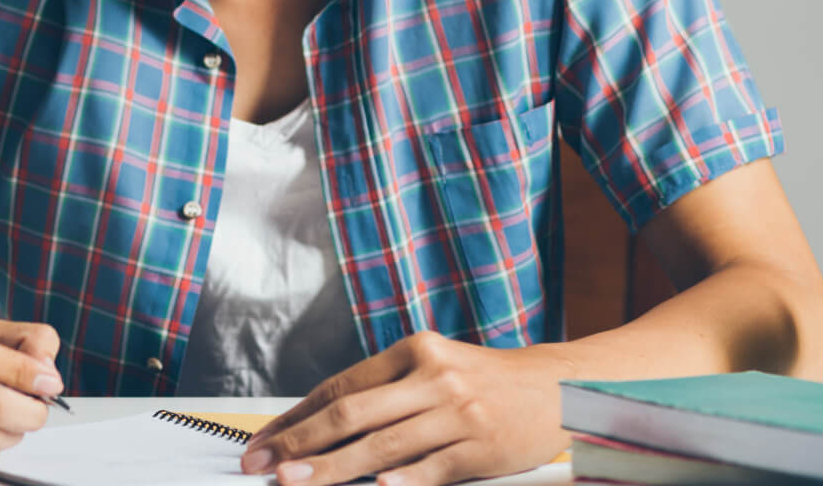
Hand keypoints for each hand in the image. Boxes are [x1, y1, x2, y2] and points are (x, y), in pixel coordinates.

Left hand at [238, 332, 571, 485]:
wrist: (558, 389)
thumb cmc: (484, 383)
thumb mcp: (433, 369)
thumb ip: (384, 393)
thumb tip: (319, 426)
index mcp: (413, 351)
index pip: (340, 386)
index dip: (297, 417)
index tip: (264, 441)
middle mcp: (433, 376)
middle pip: (352, 413)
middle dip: (301, 442)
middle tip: (264, 464)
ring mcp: (458, 412)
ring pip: (383, 445)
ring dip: (333, 467)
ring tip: (296, 481)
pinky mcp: (482, 445)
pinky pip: (434, 467)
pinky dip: (404, 481)